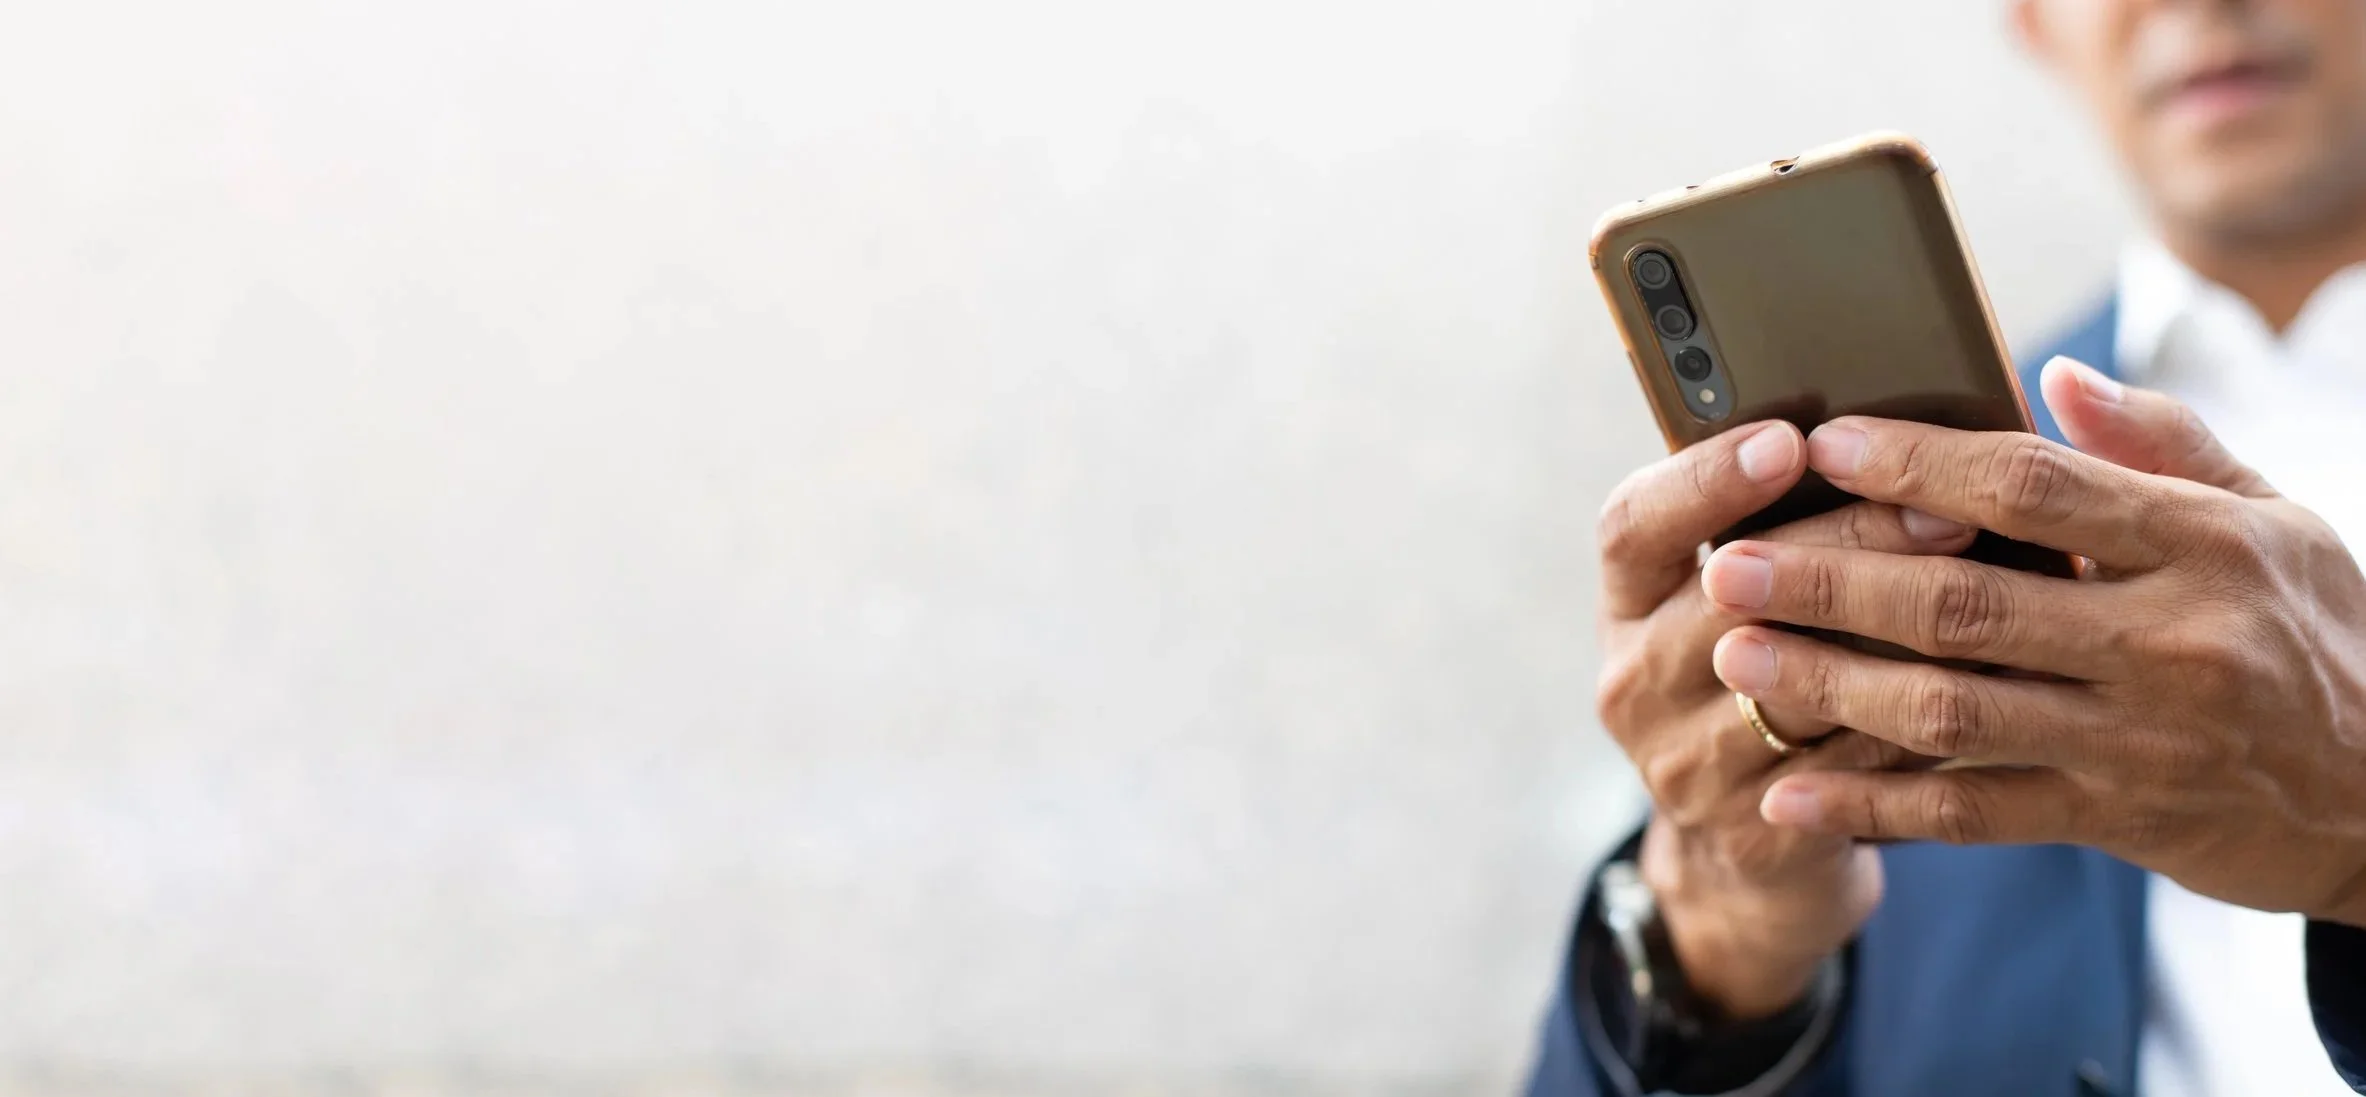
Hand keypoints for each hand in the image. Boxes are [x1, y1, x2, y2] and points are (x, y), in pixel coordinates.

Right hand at [1596, 419, 1979, 1016]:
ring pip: (1800, 688)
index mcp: (1626, 601)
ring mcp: (1686, 765)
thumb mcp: (1738, 595)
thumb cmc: (1774, 670)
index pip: (1634, 526)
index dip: (1704, 482)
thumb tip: (1875, 420)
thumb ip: (1778, 516)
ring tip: (1998, 592)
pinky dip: (1930, 718)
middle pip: (1732, 602)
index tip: (1787, 439)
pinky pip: (1854, 769)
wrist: (1750, 848)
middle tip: (1951, 506)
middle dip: (1847, 547)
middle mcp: (1635, 681)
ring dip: (1903, 638)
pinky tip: (2000, 681)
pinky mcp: (1754, 834)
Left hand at [1702, 357, 2365, 926]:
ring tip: (1732, 659)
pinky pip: (1973, 815)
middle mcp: (2167, 641)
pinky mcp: (2115, 821)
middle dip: (1834, 581)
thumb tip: (2051, 374)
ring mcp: (2136, 739)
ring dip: (1831, 686)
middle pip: (1968, 602)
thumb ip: (2159, 444)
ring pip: (1954, 711)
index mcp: (2201, 544)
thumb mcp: (2275, 518)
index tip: (1822, 442)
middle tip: (1728, 564)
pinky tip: (1788, 791)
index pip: (2036, 487)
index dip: (1919, 461)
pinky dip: (1875, 805)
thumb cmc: (2320, 633)